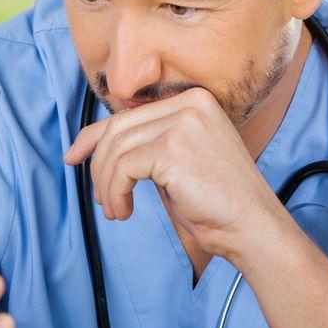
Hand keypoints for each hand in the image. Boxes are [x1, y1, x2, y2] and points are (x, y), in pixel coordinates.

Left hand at [63, 87, 286, 260]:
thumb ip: (149, 142)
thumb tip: (96, 140)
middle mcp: (190, 103)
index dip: (94, 136)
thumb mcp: (179, 161)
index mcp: (195, 99)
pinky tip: (125, 211)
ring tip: (116, 210)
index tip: (74, 157)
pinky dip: (115, 192)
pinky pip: (123, 168)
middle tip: (101, 199)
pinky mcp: (173, 149)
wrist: (253, 227)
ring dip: (107, 185)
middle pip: (118, 128)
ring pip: (116, 149)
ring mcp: (183, 123)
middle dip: (99, 166)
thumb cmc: (218, 202)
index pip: (129, 112)